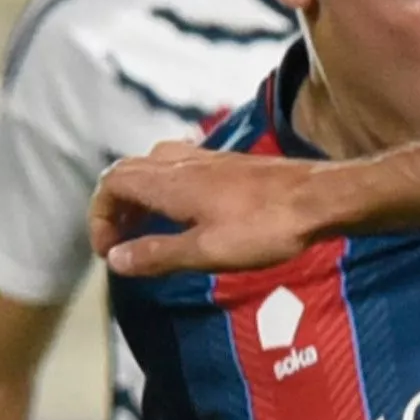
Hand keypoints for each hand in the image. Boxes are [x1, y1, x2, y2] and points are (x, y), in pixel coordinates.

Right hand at [90, 142, 323, 275]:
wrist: (321, 198)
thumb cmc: (266, 227)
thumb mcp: (207, 251)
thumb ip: (158, 254)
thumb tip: (116, 260)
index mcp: (170, 181)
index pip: (111, 184)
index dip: (99, 217)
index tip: (109, 252)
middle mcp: (183, 162)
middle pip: (128, 171)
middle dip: (114, 206)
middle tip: (121, 242)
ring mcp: (209, 159)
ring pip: (156, 166)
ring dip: (141, 195)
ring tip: (147, 229)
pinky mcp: (231, 164)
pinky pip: (182, 167)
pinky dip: (167, 188)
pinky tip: (186, 214)